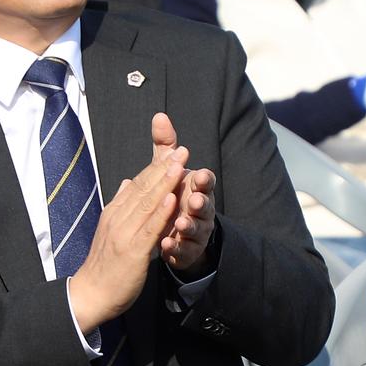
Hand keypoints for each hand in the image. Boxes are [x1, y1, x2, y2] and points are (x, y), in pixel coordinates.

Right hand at [67, 140, 185, 333]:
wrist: (91, 294)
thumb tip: (128, 182)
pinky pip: (149, 228)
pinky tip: (172, 199)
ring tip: (180, 165)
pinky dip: (161, 212)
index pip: (137, 185)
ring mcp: (124, 234)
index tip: (172, 152)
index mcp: (114, 212)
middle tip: (181, 150)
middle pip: (143, 189)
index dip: (156, 167)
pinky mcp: (132, 251)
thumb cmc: (104, 265)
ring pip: (147, 204)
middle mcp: (117, 218)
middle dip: (163, 168)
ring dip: (165, 183)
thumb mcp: (110, 229)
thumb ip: (121, 205)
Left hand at [149, 114, 216, 273]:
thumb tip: (159, 116)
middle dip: (200, 202)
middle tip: (193, 201)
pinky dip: (175, 246)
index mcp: (198, 188)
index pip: (205, 181)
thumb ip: (166, 147)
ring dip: (188, 225)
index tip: (199, 174)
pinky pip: (183, 248)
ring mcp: (195, 230)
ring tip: (179, 224)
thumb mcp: (171, 172)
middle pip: (204, 205)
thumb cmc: (176, 196)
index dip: (204, 179)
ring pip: (195, 228)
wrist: (178, 233)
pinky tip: (165, 245)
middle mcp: (201, 209)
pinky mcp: (186, 249)